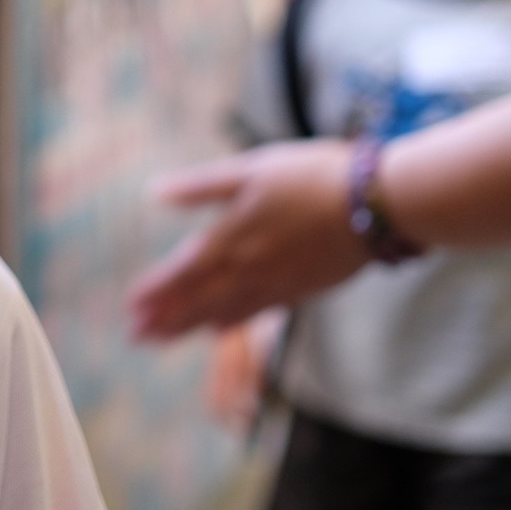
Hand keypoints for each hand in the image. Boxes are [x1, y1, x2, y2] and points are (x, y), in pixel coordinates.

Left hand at [128, 140, 368, 339]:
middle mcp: (251, 269)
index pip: (183, 273)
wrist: (380, 203)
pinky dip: (232, 323)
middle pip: (199, 301)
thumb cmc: (312, 177)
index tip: (130, 308)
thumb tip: (153, 192)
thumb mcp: (249, 170)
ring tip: (162, 339)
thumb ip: (200, 186)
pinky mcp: (303, 288)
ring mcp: (278, 283)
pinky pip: (258, 312)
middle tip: (135, 337)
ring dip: (191, 326)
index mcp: (232, 238)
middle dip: (166, 319)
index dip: (156, 291)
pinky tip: (218, 330)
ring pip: (226, 312)